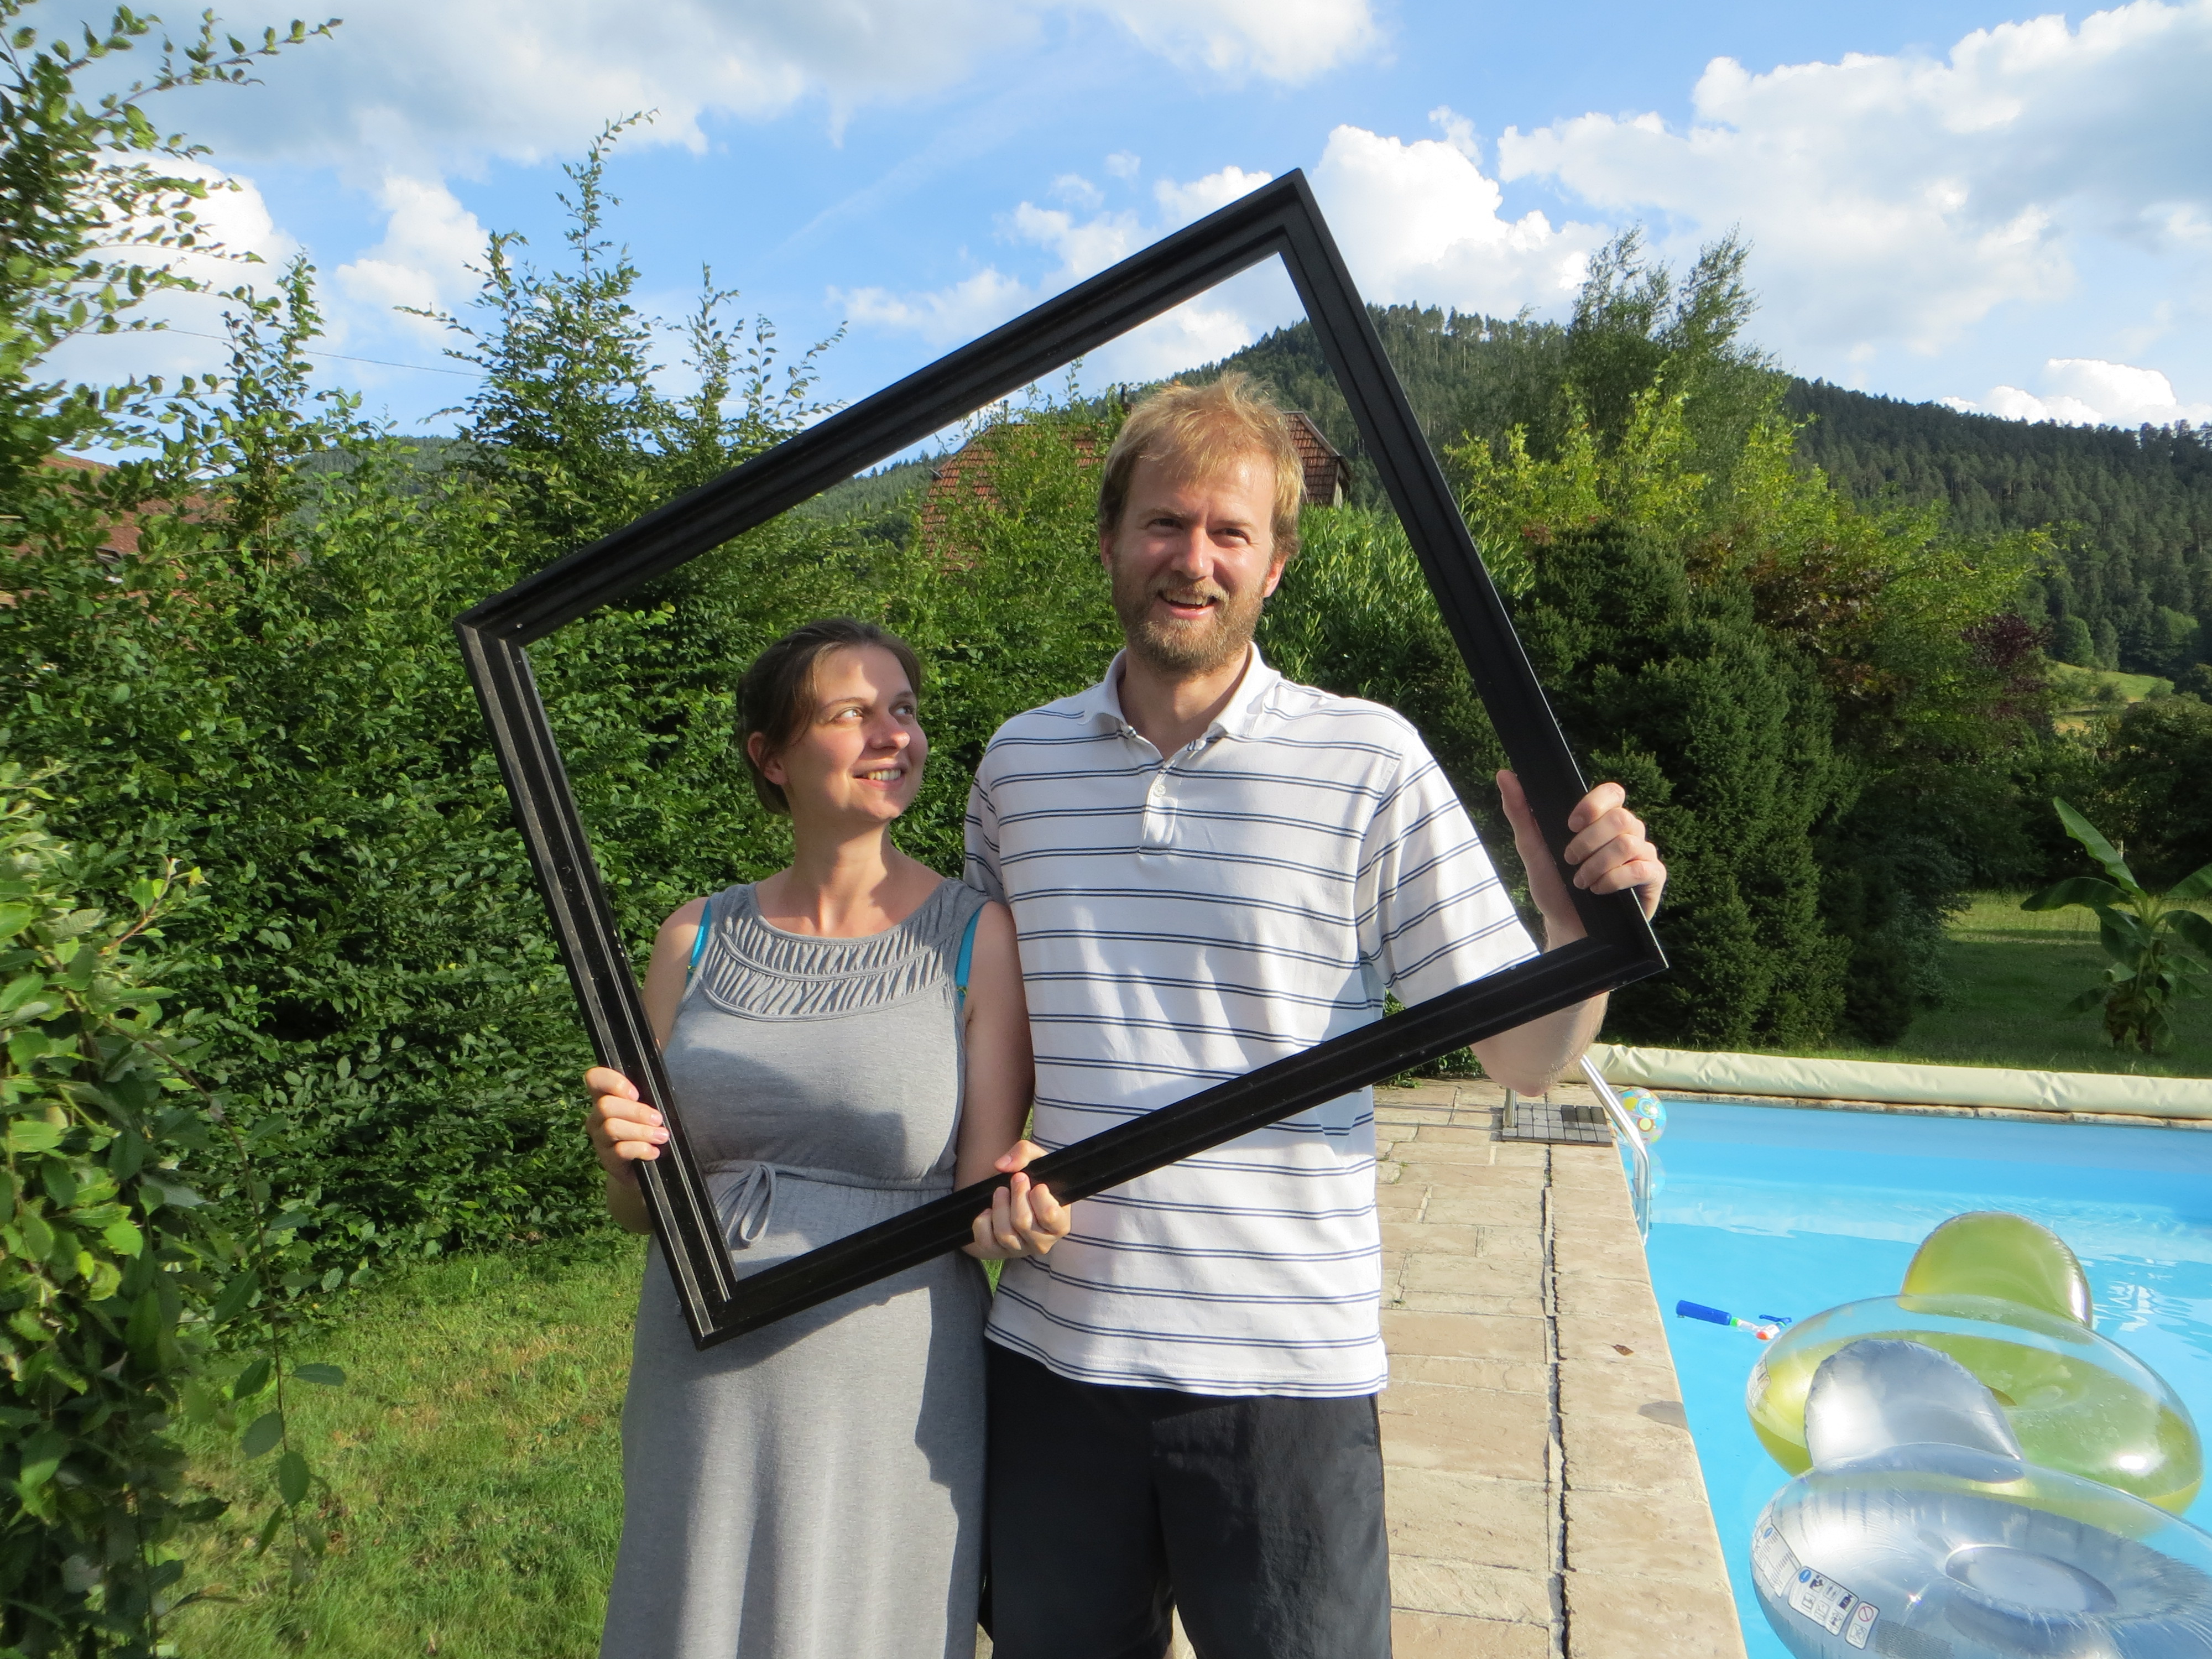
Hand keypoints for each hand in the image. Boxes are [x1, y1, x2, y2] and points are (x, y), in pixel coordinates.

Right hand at [584, 1065, 668, 1185]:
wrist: (644, 1168)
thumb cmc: (645, 1128)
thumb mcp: (648, 1102)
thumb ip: (649, 1078)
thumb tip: (655, 1042)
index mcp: (605, 1097)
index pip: (594, 1078)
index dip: (612, 1081)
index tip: (635, 1092)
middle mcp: (596, 1117)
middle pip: (606, 1106)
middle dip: (636, 1111)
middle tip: (658, 1119)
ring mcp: (599, 1140)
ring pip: (612, 1128)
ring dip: (641, 1131)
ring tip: (662, 1136)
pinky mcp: (608, 1161)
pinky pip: (619, 1151)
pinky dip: (640, 1149)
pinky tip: (653, 1152)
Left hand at [964, 1140, 1072, 1260]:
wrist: (1012, 1194)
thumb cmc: (1031, 1179)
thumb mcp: (1036, 1160)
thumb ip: (1024, 1153)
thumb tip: (1003, 1165)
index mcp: (1059, 1224)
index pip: (1050, 1215)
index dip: (1039, 1196)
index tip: (1037, 1184)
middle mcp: (1042, 1242)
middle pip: (1023, 1222)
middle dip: (1016, 1195)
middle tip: (1016, 1179)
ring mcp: (1019, 1249)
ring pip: (1004, 1233)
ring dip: (999, 1206)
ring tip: (1001, 1192)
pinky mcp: (997, 1252)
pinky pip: (985, 1241)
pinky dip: (982, 1223)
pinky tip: (988, 1211)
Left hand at [1497, 772, 1666, 938]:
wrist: (1566, 928)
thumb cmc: (1553, 887)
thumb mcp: (1532, 849)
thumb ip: (1520, 812)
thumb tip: (1504, 774)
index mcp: (1602, 821)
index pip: (1612, 792)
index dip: (1593, 804)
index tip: (1570, 824)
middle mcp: (1627, 833)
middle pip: (1620, 818)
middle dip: (1588, 842)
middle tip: (1569, 860)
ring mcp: (1642, 854)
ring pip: (1630, 843)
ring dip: (1597, 865)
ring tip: (1581, 882)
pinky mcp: (1652, 879)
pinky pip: (1643, 868)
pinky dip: (1615, 880)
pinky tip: (1599, 891)